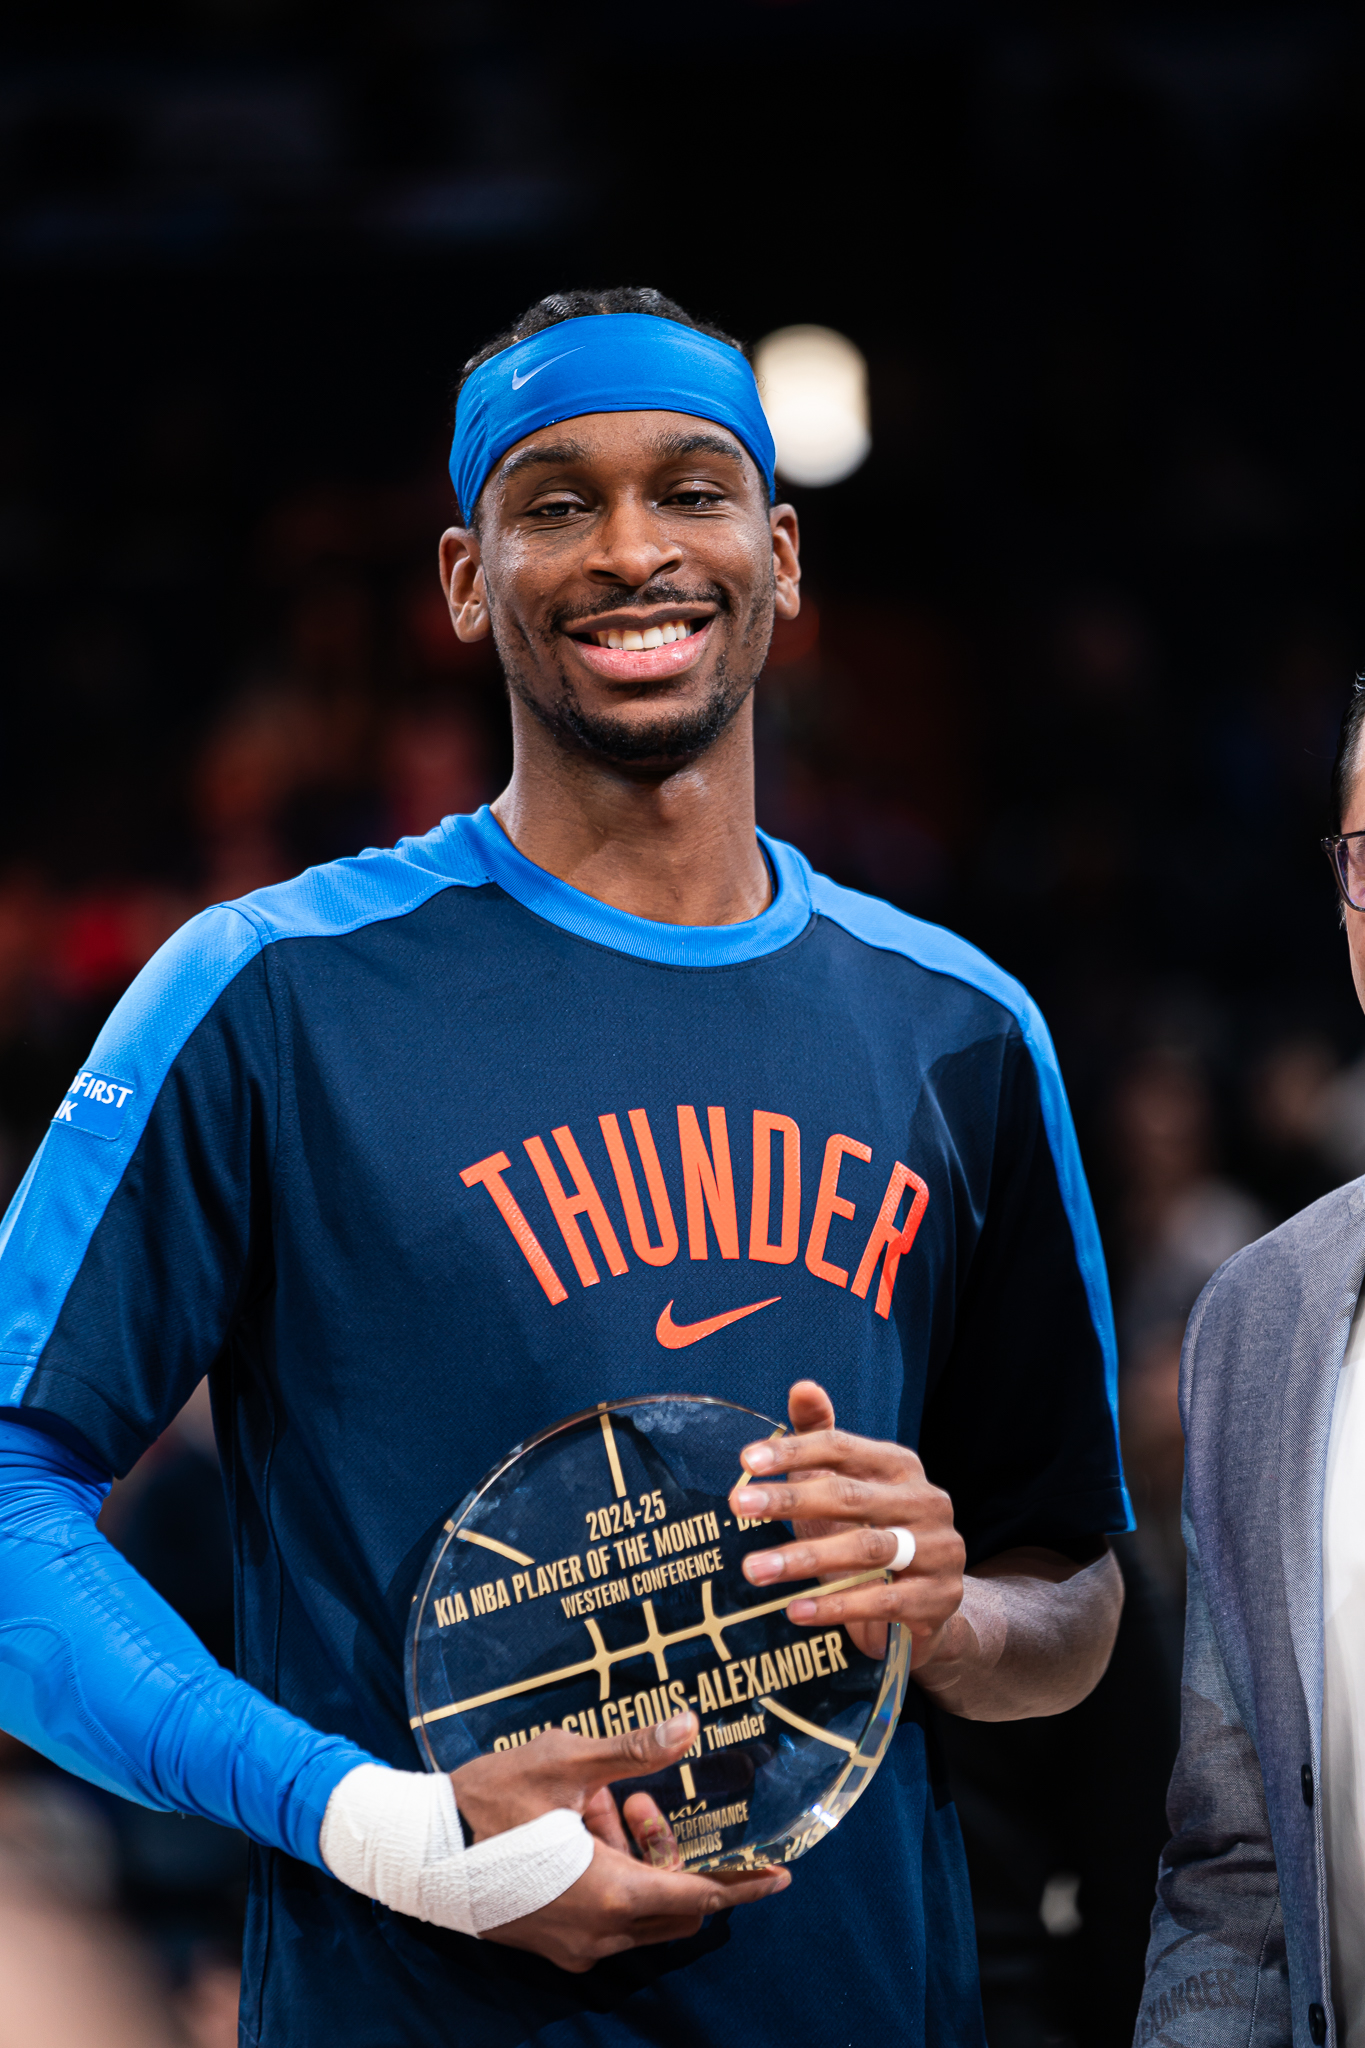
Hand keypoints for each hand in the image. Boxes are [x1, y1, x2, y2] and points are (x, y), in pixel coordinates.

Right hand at [450, 1711, 789, 1971]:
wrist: (417, 1848)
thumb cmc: (487, 1802)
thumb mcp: (562, 1763)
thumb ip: (631, 1750)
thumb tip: (689, 1726)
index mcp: (610, 1894)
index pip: (698, 1896)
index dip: (743, 1884)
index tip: (781, 1873)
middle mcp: (598, 1932)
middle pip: (673, 1907)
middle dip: (676, 1855)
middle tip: (647, 1802)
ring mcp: (572, 1944)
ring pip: (637, 1910)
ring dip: (637, 1859)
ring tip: (604, 1800)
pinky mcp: (550, 1940)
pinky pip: (605, 1915)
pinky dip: (610, 1874)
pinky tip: (580, 1824)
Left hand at [729, 1380, 965, 1663]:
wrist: (930, 1601)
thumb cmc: (873, 1531)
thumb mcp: (848, 1484)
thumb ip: (824, 1437)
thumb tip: (802, 1387)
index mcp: (901, 1465)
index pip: (844, 1448)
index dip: (795, 1451)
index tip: (746, 1461)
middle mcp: (926, 1501)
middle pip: (850, 1496)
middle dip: (790, 1500)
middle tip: (738, 1507)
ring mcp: (938, 1551)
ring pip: (865, 1549)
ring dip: (804, 1559)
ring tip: (754, 1569)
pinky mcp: (937, 1599)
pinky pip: (882, 1601)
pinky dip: (836, 1606)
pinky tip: (795, 1611)